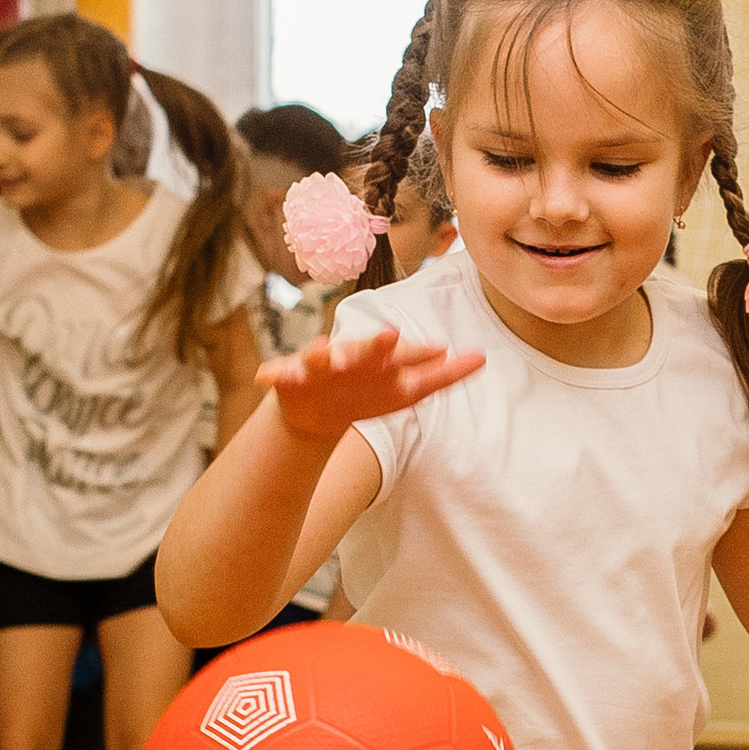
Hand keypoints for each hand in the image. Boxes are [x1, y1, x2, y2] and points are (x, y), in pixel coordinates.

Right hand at [260, 325, 484, 445]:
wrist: (317, 411)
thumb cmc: (367, 393)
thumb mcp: (406, 389)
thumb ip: (442, 375)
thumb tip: (483, 358)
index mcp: (379, 361)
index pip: (402, 358)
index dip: (419, 355)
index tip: (440, 349)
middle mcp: (351, 357)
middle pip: (364, 352)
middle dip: (376, 348)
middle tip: (390, 337)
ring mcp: (319, 365)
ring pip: (321, 358)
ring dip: (323, 354)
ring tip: (324, 352)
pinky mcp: (289, 377)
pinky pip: (280, 375)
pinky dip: (273, 374)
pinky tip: (265, 376)